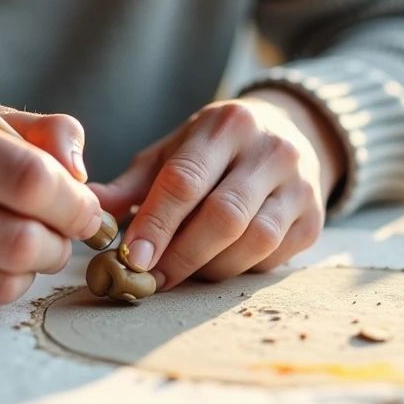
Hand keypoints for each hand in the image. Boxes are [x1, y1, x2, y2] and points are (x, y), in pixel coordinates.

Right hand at [0, 99, 103, 324]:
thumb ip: (38, 134)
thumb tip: (83, 177)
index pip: (30, 181)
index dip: (74, 203)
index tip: (83, 208)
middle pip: (21, 242)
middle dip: (59, 243)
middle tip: (58, 233)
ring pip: (1, 284)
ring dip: (30, 270)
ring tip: (22, 247)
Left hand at [90, 90, 342, 290]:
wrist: (291, 134)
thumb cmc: (217, 149)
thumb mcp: (174, 150)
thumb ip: (133, 183)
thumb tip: (90, 211)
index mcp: (227, 125)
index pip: (186, 179)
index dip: (157, 223)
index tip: (131, 258)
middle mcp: (270, 150)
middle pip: (223, 215)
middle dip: (181, 254)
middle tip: (150, 278)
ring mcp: (299, 185)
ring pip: (253, 242)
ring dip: (210, 267)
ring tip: (183, 270)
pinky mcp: (313, 219)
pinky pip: (273, 258)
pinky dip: (239, 269)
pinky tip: (218, 262)